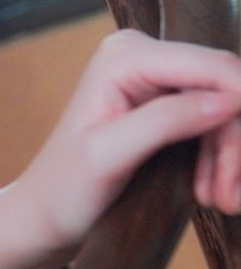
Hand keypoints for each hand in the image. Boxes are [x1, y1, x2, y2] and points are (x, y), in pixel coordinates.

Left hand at [10, 27, 240, 260]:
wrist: (47, 212)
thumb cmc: (65, 187)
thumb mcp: (109, 155)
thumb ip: (164, 121)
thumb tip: (229, 101)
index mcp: (125, 56)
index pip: (212, 66)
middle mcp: (145, 56)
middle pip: (228, 90)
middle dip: (234, 145)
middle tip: (230, 200)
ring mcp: (159, 80)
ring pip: (230, 113)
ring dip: (231, 161)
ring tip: (222, 202)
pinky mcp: (169, 105)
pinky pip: (218, 127)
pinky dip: (222, 162)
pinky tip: (211, 194)